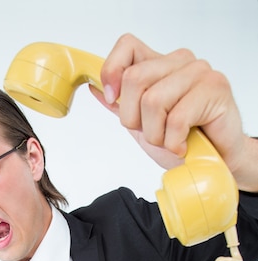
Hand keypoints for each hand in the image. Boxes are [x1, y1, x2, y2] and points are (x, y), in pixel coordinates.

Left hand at [90, 34, 256, 189]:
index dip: (112, 71)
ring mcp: (199, 72)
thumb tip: (96, 88)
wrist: (217, 161)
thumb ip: (122, 105)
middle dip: (134, 118)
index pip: (127, 46)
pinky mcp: (215, 88)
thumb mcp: (143, 125)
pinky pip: (176, 118)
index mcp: (160, 65)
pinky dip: (173, 141)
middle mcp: (179, 62)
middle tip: (153, 133)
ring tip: (171, 141)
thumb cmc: (185, 140)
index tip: (112, 98)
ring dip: (156, 134)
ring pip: (153, 101)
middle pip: (134, 79)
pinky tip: (182, 145)